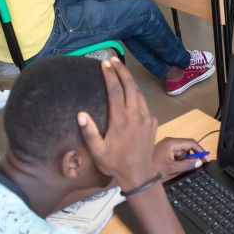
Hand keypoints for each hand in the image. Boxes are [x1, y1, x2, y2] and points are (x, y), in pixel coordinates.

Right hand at [78, 57, 160, 191]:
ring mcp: (146, 117)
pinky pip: (144, 103)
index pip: (115, 91)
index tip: (105, 64)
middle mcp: (135, 115)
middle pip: (130, 86)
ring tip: (121, 70)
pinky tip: (131, 93)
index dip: (110, 75)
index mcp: (120, 120)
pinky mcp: (153, 121)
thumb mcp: (97, 151)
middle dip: (121, 71)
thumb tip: (80, 114)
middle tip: (113, 60)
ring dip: (130, 80)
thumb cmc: (115, 163)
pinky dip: (137, 94)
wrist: (139, 174)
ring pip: (139, 93)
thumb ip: (89, 132)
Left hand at [153, 137, 205, 177]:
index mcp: (172, 143)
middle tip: (192, 166)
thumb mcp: (172, 168)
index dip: (201, 150)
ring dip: (183, 158)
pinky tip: (171, 165)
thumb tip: (200, 162)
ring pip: (182, 150)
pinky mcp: (164, 149)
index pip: (191, 143)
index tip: (206, 159)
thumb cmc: (154, 168)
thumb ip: (187, 165)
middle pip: (187, 146)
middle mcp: (170, 141)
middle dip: (190, 156)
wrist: (137, 171)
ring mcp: (166, 144)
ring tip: (175, 167)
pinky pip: (176, 152)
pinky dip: (177, 159)